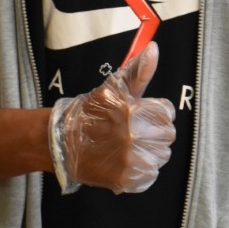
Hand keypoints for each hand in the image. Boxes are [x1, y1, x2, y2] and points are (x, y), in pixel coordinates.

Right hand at [48, 42, 175, 193]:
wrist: (61, 142)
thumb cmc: (90, 112)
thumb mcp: (113, 88)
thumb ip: (138, 70)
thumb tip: (154, 47)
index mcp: (134, 111)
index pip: (167, 112)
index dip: (156, 112)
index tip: (142, 114)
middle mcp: (134, 137)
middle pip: (167, 135)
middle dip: (154, 131)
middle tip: (135, 131)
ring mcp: (130, 161)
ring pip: (161, 156)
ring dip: (150, 152)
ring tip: (130, 146)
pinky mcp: (125, 180)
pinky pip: (150, 175)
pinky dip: (142, 170)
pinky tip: (127, 161)